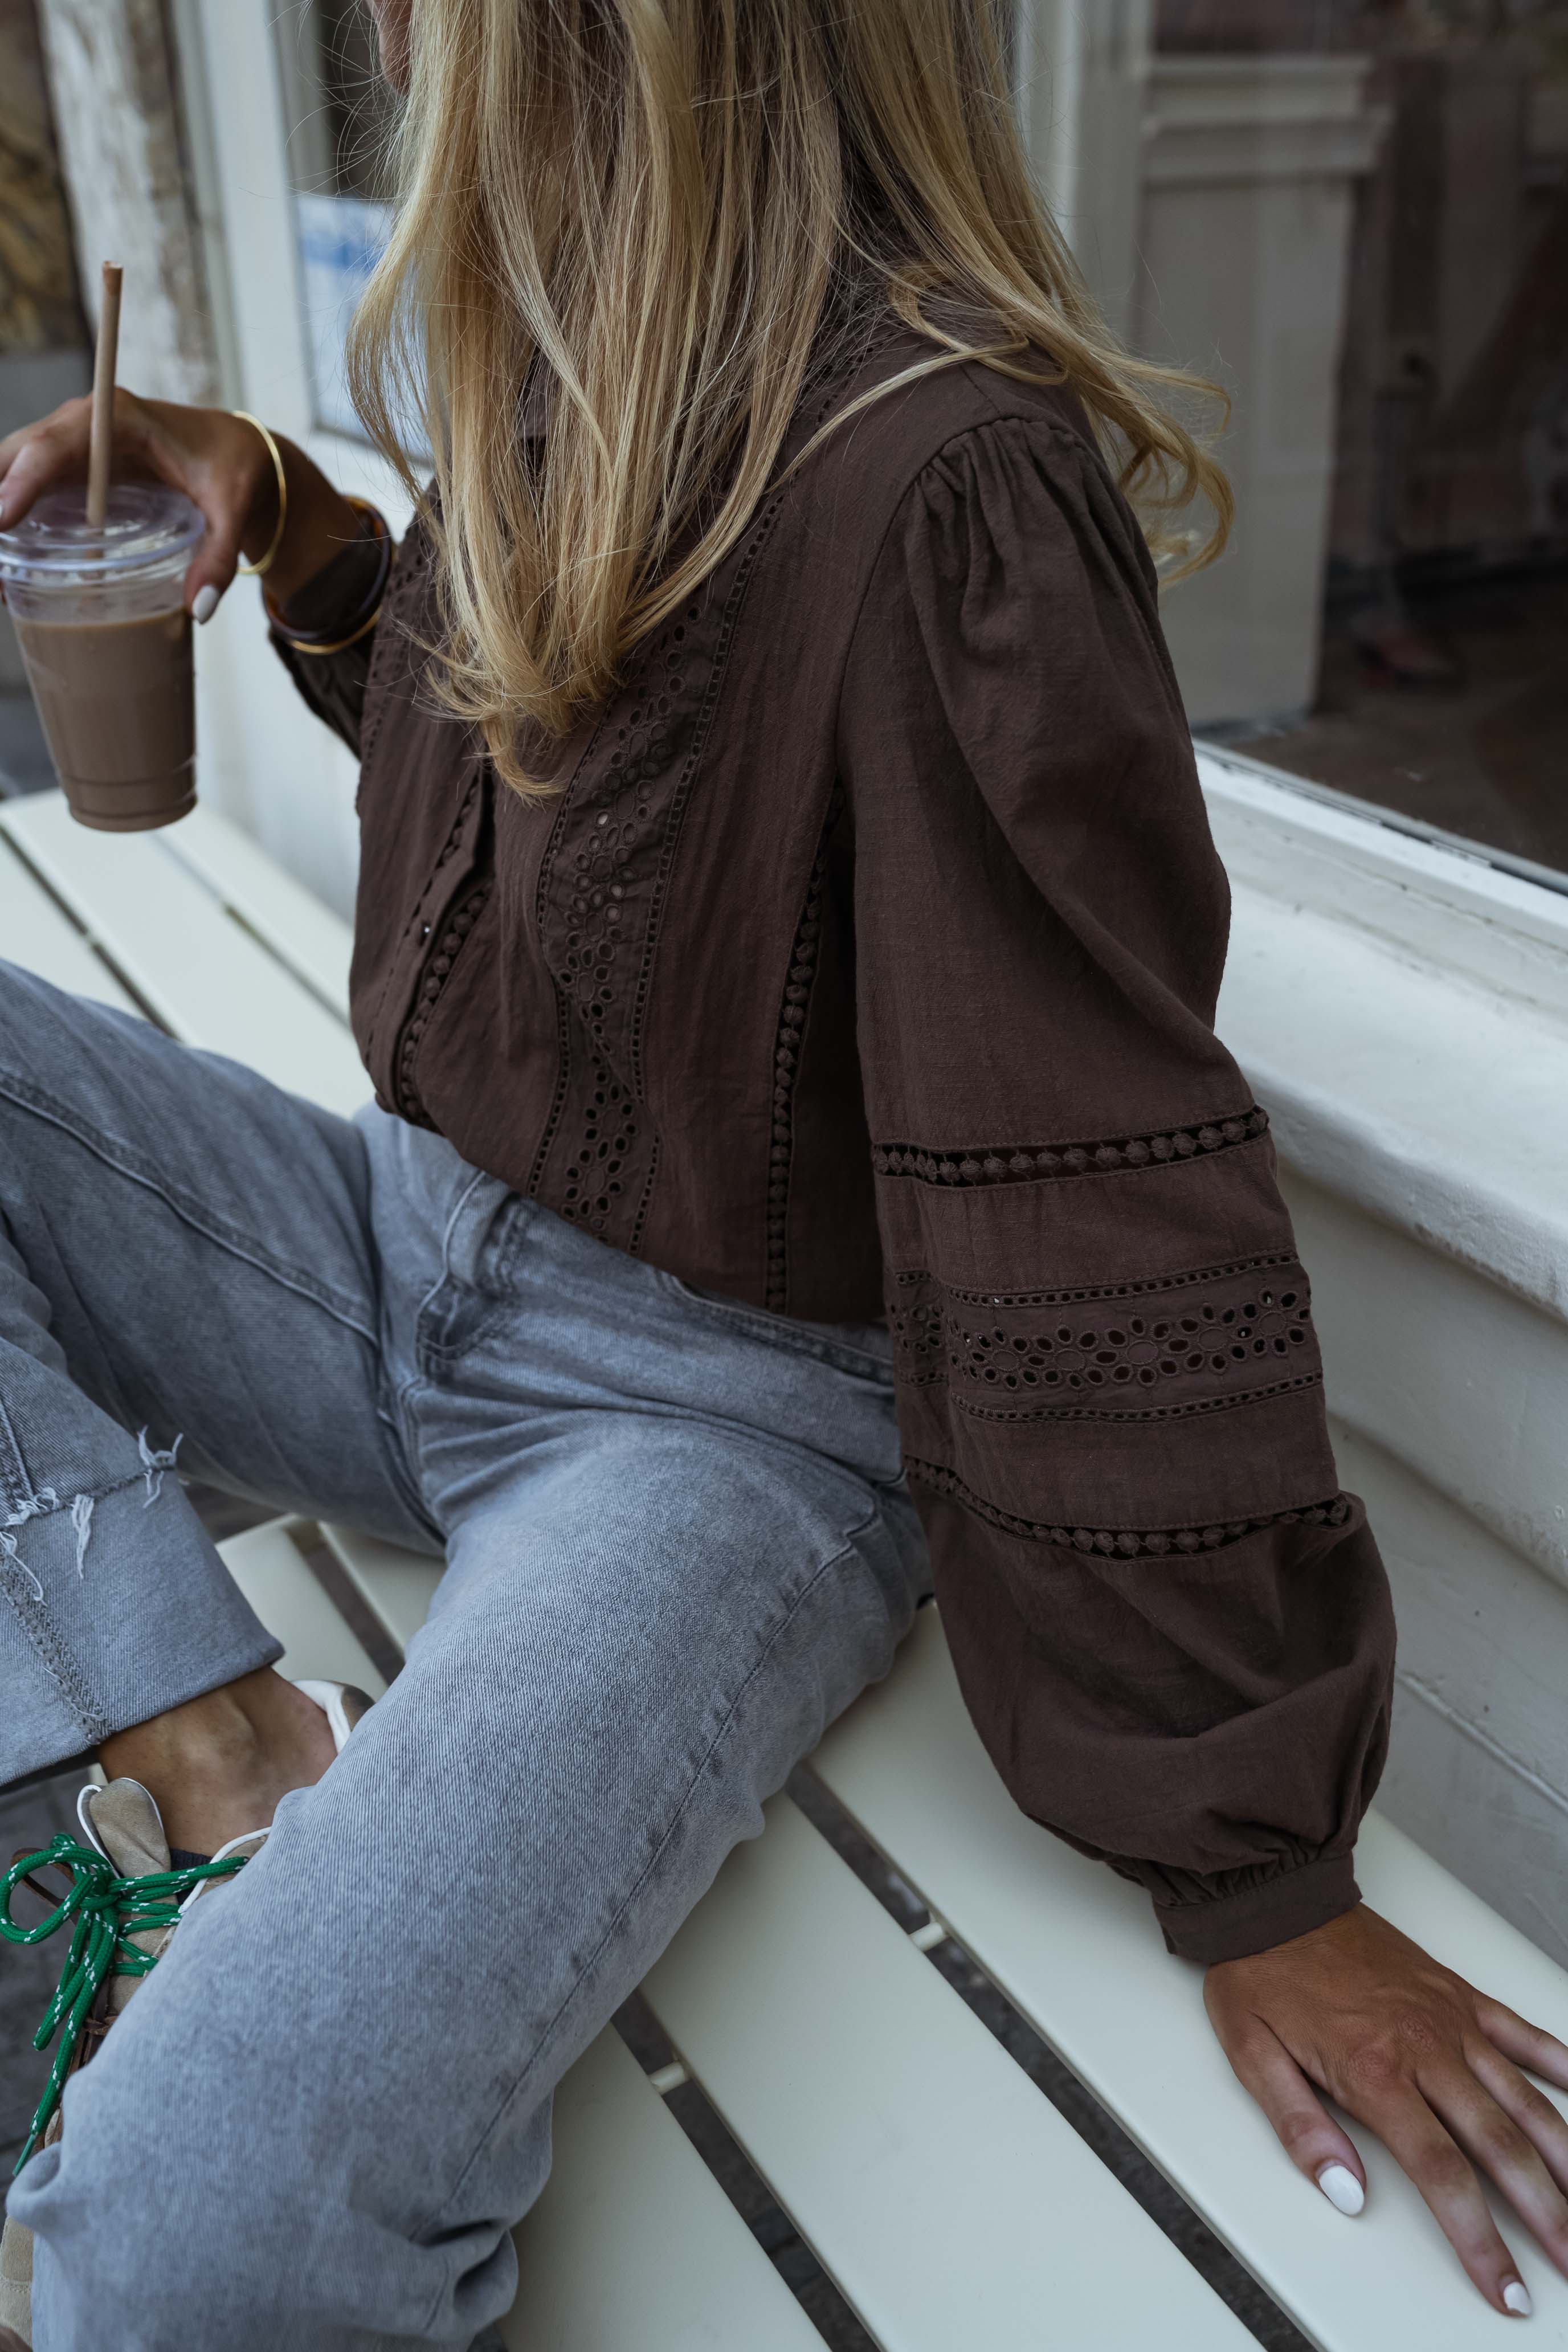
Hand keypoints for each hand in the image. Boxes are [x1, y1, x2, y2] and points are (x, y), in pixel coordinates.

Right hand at [0, 390, 358, 617]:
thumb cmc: (232, 468)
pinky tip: (7, 564)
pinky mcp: (70, 468)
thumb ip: (218, 557)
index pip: (56, 445)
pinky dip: (9, 517)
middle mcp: (83, 423)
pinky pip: (27, 486)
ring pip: (12, 469)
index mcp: (118, 417)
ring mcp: (71, 444)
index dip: (23, 480)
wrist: (235, 451)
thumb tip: (197, 609)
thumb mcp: (233, 510)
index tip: (2, 519)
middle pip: (19, 455)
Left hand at [1207, 1904, 1567, 2315]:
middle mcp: (1425, 2048)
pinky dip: (1559, 2063)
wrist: (1274, 1896)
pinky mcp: (1457, 1992)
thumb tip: (1344, 2192)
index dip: (1479, 2240)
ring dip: (1563, 2157)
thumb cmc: (1261, 1973)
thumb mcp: (1252, 2055)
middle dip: (1545, 2214)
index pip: (1443, 2175)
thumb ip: (1300, 2128)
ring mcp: (1449, 2018)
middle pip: (1500, 2146)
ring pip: (1524, 2098)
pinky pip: (1520, 2032)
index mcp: (1375, 2073)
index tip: (1505, 2286)